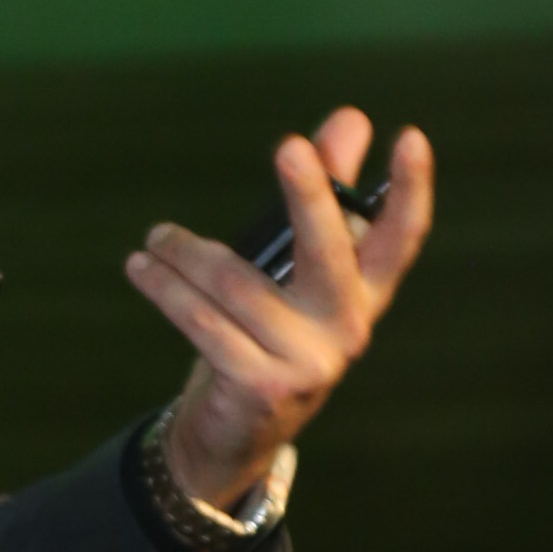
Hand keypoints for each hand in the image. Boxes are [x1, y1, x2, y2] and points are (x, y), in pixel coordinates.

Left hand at [124, 110, 434, 510]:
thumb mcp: (294, 268)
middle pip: (329, 252)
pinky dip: (166, 289)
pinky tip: (142, 268)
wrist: (235, 433)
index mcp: (363, 296)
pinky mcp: (261, 385)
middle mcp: (346, 329)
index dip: (409, 191)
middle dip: (309, 197)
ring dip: (185, 253)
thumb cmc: (267, 333)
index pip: (398, 239)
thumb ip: (322, 193)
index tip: (409, 136)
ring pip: (235, 283)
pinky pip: (202, 321)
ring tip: (156, 238)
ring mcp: (307, 362)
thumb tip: (350, 118)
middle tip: (290, 146)